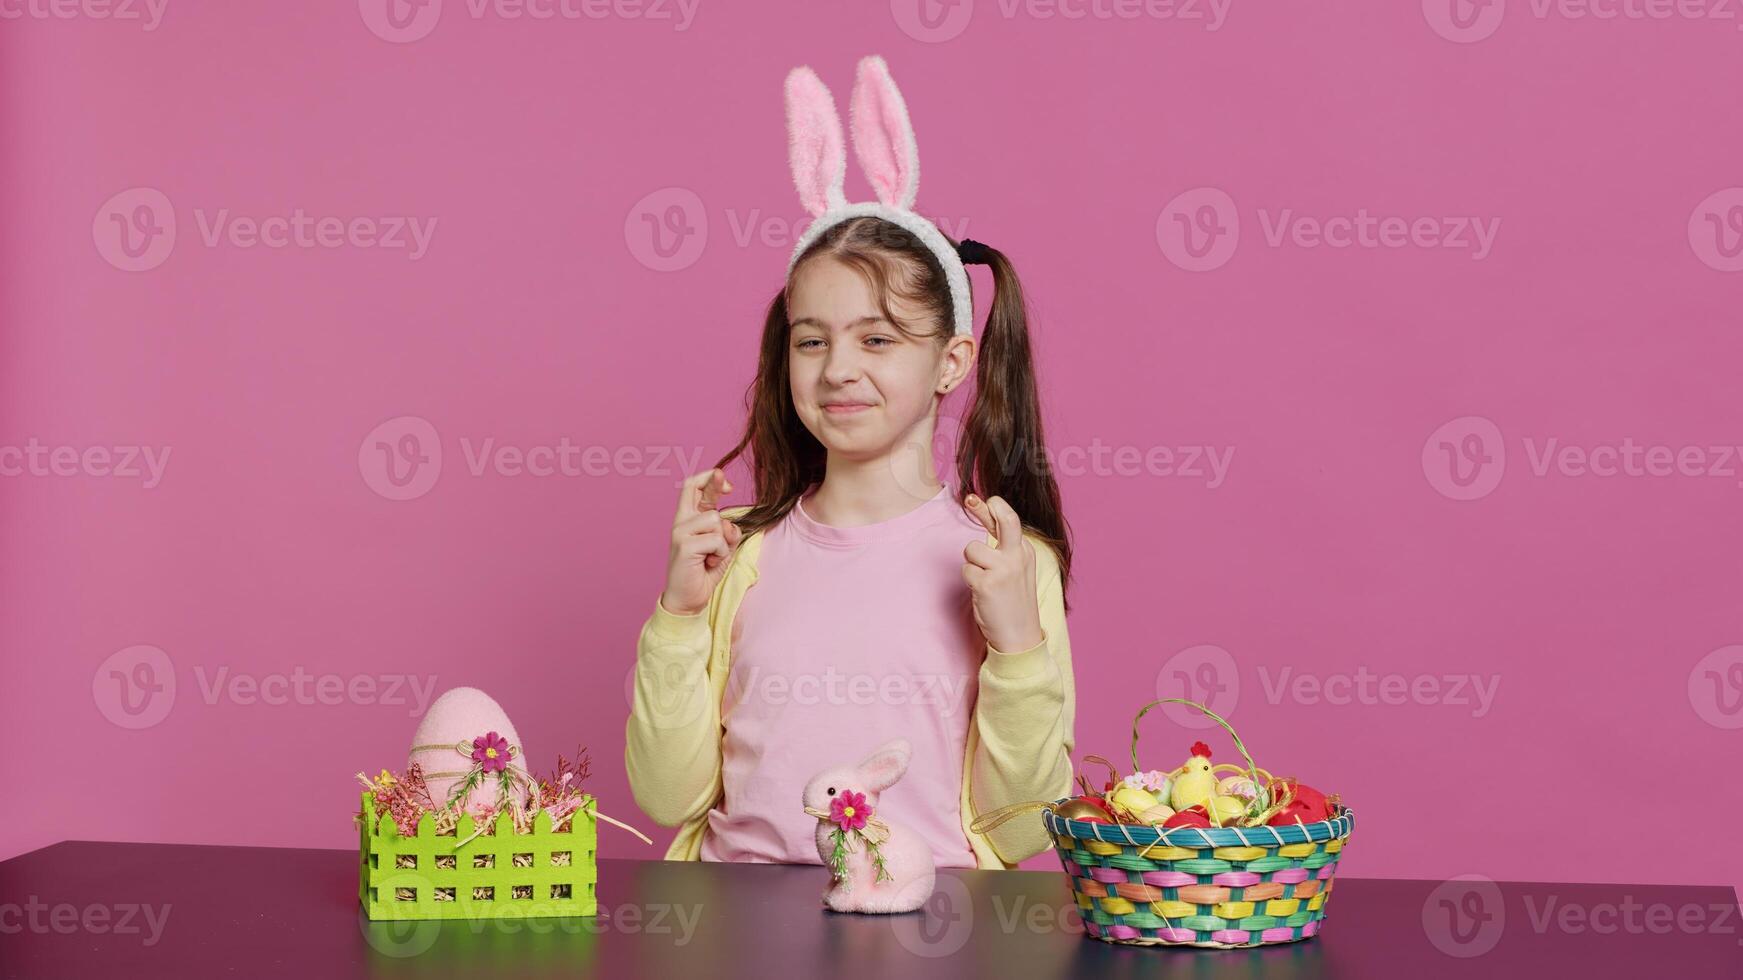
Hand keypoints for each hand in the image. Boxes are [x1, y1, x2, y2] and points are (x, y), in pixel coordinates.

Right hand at [660, 468, 742, 616]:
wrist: (688, 600)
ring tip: (712, 557)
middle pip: (699, 491)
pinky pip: (717, 540)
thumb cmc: (704, 572)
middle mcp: (680, 522)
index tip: (727, 484)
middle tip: (726, 497)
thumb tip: (729, 522)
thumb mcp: (721, 547)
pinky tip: (708, 564)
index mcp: (687, 519)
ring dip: (723, 542)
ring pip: (716, 520)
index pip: (692, 487)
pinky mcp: (685, 545)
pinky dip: (721, 554)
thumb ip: (725, 530)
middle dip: (716, 487)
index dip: (710, 478)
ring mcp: (680, 532)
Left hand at [961, 493, 1043, 654]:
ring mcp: (1004, 569)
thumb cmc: (1012, 603)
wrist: (1019, 637)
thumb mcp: (1013, 569)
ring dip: (971, 565)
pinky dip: (970, 582)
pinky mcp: (988, 583)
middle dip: (985, 507)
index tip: (973, 498)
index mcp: (1025, 551)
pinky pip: (966, 571)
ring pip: (971, 550)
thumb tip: (983, 519)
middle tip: (970, 500)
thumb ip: (1000, 546)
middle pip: (1005, 520)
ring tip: (984, 582)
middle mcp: (1018, 556)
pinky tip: (982, 595)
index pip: (1008, 520)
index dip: (989, 506)